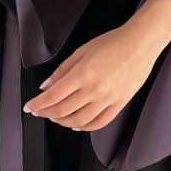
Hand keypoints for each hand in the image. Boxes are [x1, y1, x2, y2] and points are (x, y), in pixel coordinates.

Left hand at [23, 0, 170, 129]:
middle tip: (39, 111)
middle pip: (63, 111)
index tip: (29, 107)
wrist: (141, 43)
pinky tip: (77, 125)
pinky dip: (85, 127)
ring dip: (63, 122)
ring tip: (56, 118)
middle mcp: (95, 89)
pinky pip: (99, 123)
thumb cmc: (113, 42)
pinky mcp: (120, 104)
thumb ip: (62, 70)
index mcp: (83, 74)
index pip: (52, 96)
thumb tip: (46, 86)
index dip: (37, 105)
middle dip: (46, 114)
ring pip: (79, 121)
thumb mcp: (81, 50)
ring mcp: (108, 99)